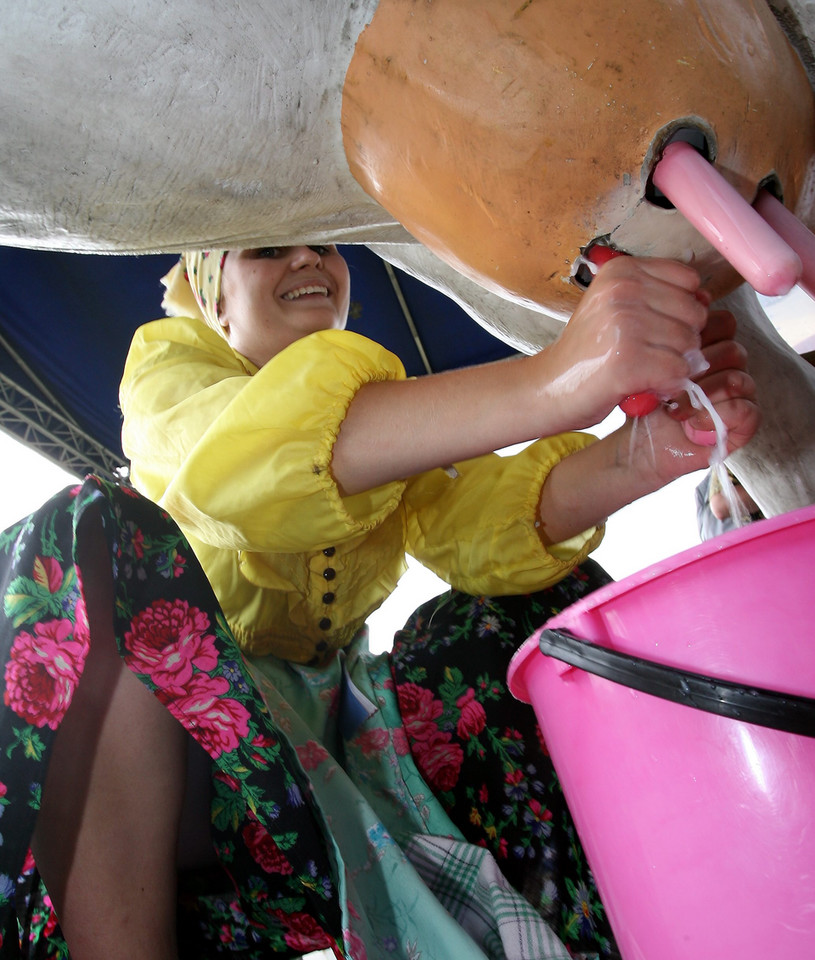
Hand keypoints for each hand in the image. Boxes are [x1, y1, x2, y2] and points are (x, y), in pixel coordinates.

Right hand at [537, 257, 709, 430]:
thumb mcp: (614, 305)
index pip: (690, 280)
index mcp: (621, 271)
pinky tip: (644, 385)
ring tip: (644, 370)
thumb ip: (657, 294)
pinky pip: (677, 372)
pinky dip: (667, 385)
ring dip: (674, 365)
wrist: (548, 386)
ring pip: (690, 345)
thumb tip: (706, 299)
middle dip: (681, 341)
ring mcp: (624, 324)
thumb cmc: (587, 352)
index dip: (682, 309)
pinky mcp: (627, 361)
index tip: (655, 328)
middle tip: (649, 354)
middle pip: (695, 313)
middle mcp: (623, 291)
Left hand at [632, 308, 759, 483]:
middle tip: (668, 388)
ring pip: (738, 379)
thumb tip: (684, 319)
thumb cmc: (643, 406)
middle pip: (733, 349)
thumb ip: (667, 343)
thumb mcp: (649, 367)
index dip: (698, 338)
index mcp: (711, 346)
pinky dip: (715, 416)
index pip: (724, 323)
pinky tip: (691, 424)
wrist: (638, 447)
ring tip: (675, 409)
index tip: (667, 357)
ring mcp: (741, 394)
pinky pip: (745, 409)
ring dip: (702, 395)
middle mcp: (730, 367)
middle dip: (696, 370)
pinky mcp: (745, 423)